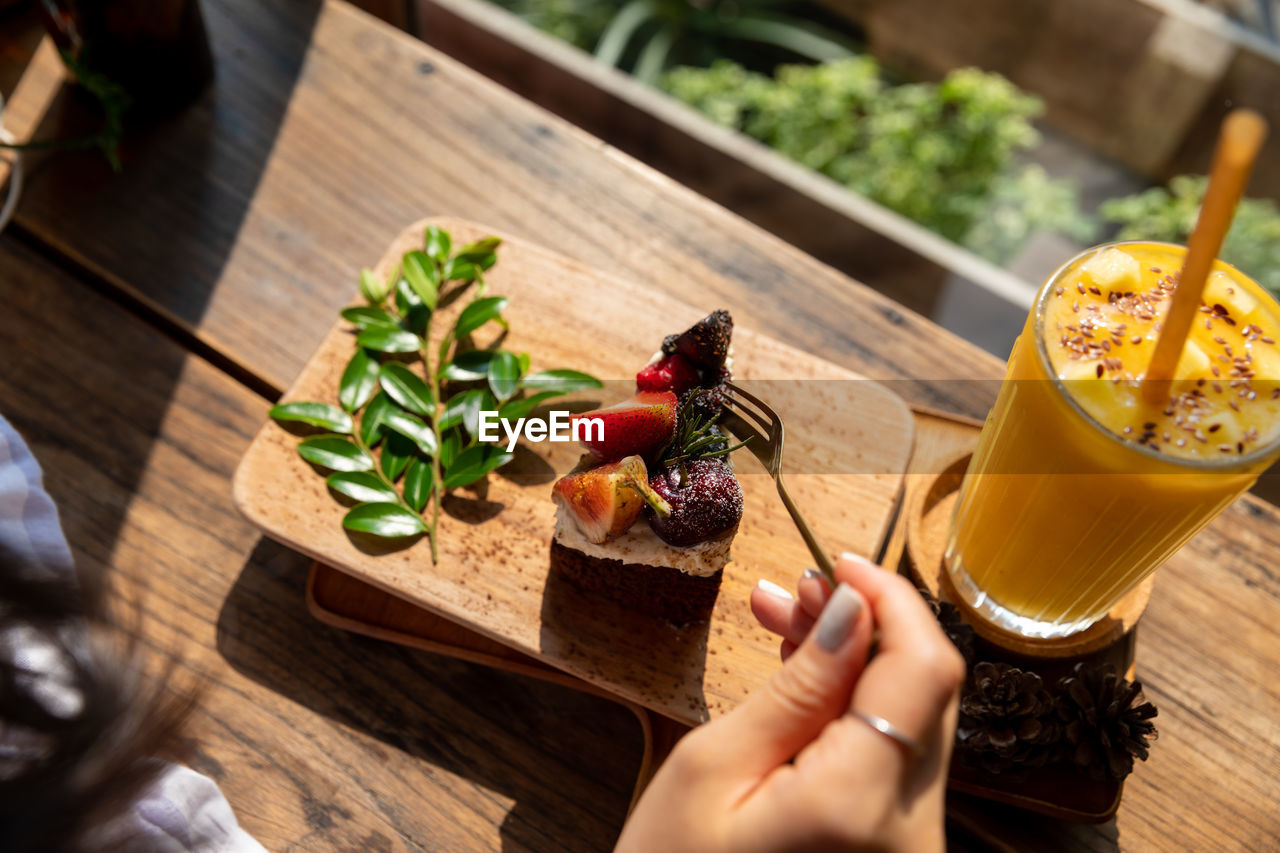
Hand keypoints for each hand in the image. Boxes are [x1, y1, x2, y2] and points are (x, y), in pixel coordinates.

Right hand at [615, 554, 963, 852]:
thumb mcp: (714, 770)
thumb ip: (798, 687)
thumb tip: (850, 608)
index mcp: (860, 806)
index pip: (923, 668)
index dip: (890, 600)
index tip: (839, 564)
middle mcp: (913, 832)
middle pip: (927, 690)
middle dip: (867, 624)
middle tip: (792, 590)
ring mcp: (914, 849)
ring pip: (912, 720)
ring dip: (857, 662)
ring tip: (783, 624)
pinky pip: (896, 760)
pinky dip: (857, 711)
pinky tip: (804, 684)